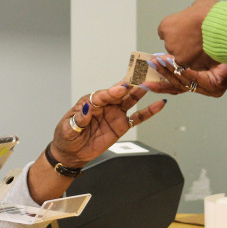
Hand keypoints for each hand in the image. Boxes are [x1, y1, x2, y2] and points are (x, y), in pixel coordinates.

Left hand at [49, 83, 166, 167]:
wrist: (71, 153)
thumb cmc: (67, 136)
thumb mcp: (68, 127)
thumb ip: (80, 118)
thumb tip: (87, 108)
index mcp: (90, 101)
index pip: (103, 94)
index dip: (112, 91)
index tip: (122, 88)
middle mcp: (105, 104)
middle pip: (120, 91)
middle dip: (131, 82)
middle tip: (143, 74)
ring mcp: (115, 113)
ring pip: (130, 100)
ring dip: (142, 91)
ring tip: (153, 83)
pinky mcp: (122, 125)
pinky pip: (138, 118)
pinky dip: (149, 111)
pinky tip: (159, 104)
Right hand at [145, 54, 226, 97]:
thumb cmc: (225, 41)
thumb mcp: (200, 49)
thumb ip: (185, 56)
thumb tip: (166, 54)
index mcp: (203, 81)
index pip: (178, 84)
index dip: (161, 81)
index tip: (145, 77)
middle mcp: (207, 88)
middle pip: (177, 86)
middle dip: (159, 77)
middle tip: (146, 70)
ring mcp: (211, 89)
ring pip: (183, 82)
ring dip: (167, 71)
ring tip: (156, 61)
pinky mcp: (215, 87)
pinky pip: (193, 79)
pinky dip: (181, 70)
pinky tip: (171, 62)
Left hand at [157, 0, 219, 70]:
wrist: (224, 28)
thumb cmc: (212, 15)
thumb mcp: (198, 5)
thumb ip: (190, 13)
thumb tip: (193, 14)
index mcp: (167, 26)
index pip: (164, 31)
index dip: (175, 30)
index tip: (182, 29)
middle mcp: (169, 43)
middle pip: (173, 45)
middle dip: (182, 42)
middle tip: (195, 37)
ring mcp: (180, 56)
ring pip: (183, 56)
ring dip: (190, 52)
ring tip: (203, 45)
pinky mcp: (191, 65)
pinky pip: (194, 63)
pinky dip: (199, 60)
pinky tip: (208, 52)